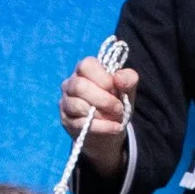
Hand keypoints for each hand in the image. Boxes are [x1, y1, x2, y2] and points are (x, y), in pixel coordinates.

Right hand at [58, 56, 137, 172]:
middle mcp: (71, 84)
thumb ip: (128, 79)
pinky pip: (80, 124)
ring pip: (78, 105)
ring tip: (116, 118)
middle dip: (103, 100)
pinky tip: (114, 128)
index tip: (114, 88)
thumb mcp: (127, 90)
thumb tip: (118, 78)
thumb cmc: (116, 102)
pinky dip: (102, 127)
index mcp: (85, 70)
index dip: (102, 78)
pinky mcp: (66, 120)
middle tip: (119, 108)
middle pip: (79, 86)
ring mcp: (66, 102)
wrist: (110, 128)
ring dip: (102, 114)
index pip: (86, 65)